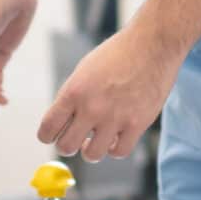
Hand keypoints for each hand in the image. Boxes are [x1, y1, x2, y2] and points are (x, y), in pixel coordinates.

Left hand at [35, 26, 183, 161]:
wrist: (152, 44)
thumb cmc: (117, 54)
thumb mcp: (84, 71)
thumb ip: (72, 97)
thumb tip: (62, 124)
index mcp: (73, 92)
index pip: (47, 129)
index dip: (48, 135)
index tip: (54, 135)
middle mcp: (91, 107)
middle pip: (66, 147)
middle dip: (68, 145)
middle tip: (76, 138)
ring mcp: (115, 118)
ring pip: (92, 155)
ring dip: (91, 150)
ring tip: (97, 138)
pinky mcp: (137, 124)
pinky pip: (119, 152)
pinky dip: (115, 148)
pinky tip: (116, 137)